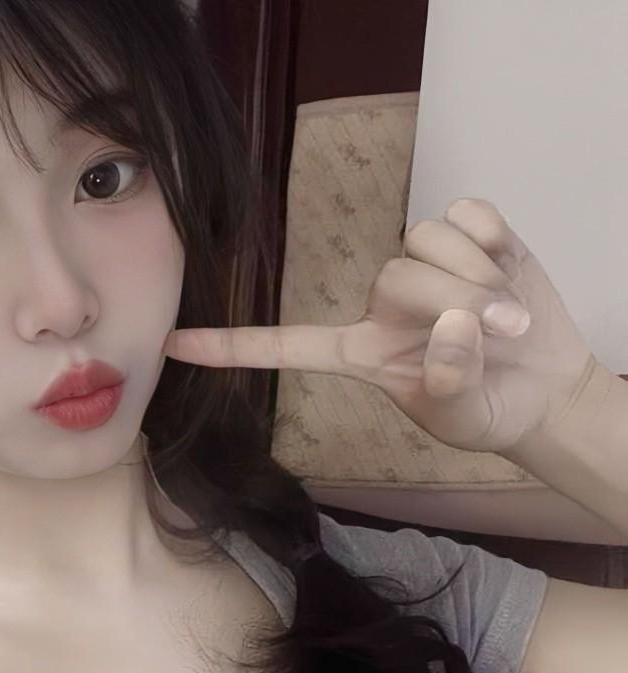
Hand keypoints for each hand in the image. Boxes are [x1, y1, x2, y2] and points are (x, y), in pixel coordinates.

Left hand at [162, 197, 597, 454]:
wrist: (543, 389)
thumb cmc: (487, 409)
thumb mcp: (462, 414)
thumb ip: (450, 381)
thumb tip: (455, 324)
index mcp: (360, 352)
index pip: (287, 346)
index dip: (233, 347)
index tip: (173, 346)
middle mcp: (382, 305)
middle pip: (396, 275)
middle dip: (453, 301)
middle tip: (499, 333)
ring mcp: (425, 267)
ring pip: (428, 240)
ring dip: (479, 278)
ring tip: (507, 318)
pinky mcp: (468, 236)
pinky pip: (470, 214)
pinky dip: (496, 243)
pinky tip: (508, 271)